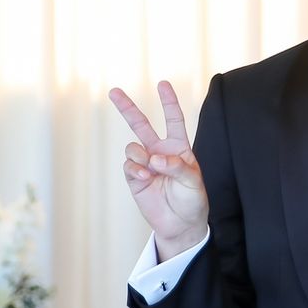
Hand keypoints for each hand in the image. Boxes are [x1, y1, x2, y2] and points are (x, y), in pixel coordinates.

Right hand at [109, 80, 209, 256]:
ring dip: (140, 156)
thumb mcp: (193, 181)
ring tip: (151, 170)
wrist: (181, 224)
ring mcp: (145, 164)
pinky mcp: (135, 178)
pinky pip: (128, 165)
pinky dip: (136, 169)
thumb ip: (177, 166)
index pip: (173, 119)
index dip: (168, 102)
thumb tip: (154, 157)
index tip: (162, 83)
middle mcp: (160, 151)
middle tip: (113, 91)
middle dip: (127, 108)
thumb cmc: (192, 200)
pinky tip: (145, 177)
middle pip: (141, 124)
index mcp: (179, 147)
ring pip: (133, 147)